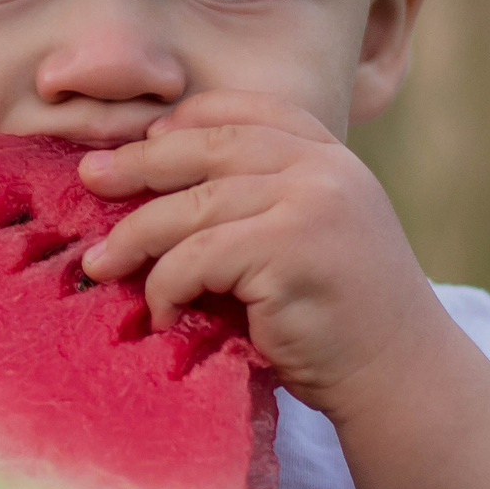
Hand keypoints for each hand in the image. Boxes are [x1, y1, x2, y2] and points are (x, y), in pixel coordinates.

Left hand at [75, 92, 439, 417]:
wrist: (399, 377)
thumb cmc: (343, 319)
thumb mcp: (311, 236)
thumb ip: (263, 199)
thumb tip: (157, 186)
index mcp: (331, 156)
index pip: (250, 111)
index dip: (189, 118)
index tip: (146, 137)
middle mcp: (324, 169)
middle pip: (209, 147)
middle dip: (141, 163)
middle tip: (90, 179)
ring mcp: (310, 204)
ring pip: (192, 207)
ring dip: (136, 237)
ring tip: (100, 262)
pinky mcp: (288, 251)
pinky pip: (196, 258)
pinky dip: (165, 287)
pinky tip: (161, 315)